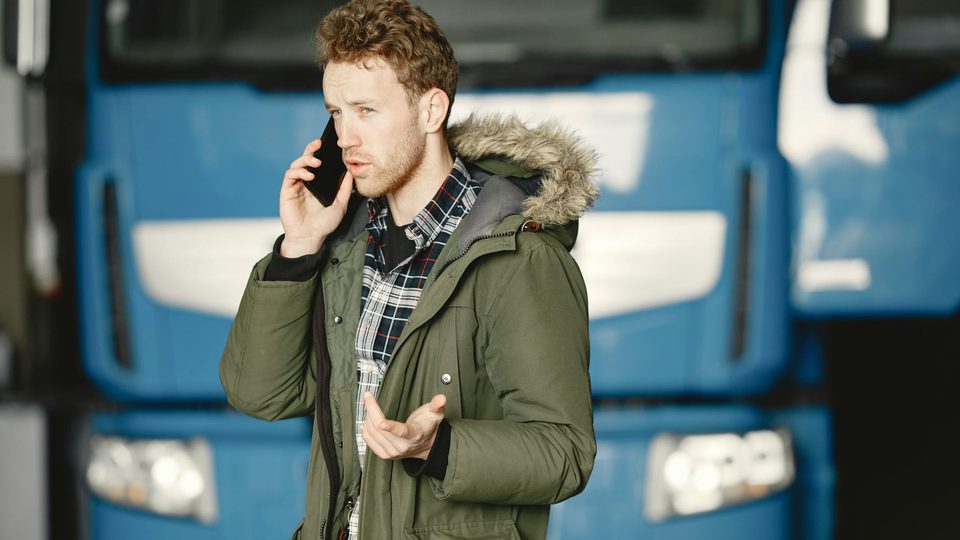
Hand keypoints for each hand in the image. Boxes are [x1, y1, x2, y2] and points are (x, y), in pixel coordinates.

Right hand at [278, 138, 353, 257]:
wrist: (310, 237)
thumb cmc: (324, 224)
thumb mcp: (340, 204)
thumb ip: (345, 188)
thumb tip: (351, 172)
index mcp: (318, 183)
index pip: (318, 163)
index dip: (321, 152)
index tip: (329, 144)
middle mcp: (306, 182)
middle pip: (306, 159)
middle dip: (311, 149)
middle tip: (319, 143)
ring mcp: (296, 185)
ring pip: (297, 164)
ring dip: (306, 159)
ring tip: (316, 163)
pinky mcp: (287, 190)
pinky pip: (290, 175)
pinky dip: (299, 172)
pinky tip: (309, 176)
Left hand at [362, 392, 445, 459]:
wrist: (426, 446)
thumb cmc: (428, 426)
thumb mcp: (435, 414)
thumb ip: (437, 405)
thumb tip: (442, 398)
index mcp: (414, 435)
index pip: (401, 432)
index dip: (390, 427)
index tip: (381, 422)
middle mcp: (402, 446)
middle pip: (380, 428)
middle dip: (371, 410)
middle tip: (369, 396)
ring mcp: (391, 452)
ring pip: (372, 432)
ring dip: (368, 416)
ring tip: (370, 405)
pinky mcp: (383, 454)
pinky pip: (368, 439)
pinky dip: (365, 427)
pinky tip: (368, 418)